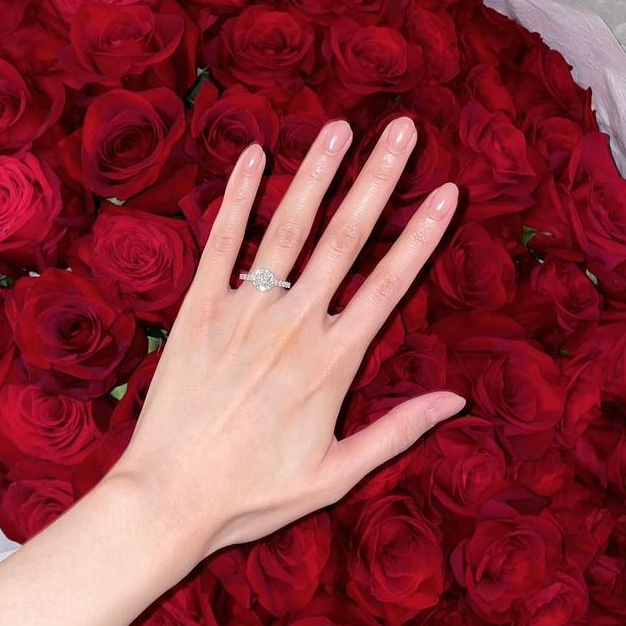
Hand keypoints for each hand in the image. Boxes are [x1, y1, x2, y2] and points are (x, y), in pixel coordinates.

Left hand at [111, 116, 464, 557]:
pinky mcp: (198, 310)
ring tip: (340, 128)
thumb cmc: (254, 492)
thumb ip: (397, 431)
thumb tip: (456, 399)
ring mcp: (243, 312)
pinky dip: (237, 197)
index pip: (389, 285)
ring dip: (316, 175)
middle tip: (402, 130)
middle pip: (344, 240)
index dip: (422, 235)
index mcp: (332, 364)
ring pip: (287, 230)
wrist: (169, 497)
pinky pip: (221, 242)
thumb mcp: (336, 474)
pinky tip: (253, 154)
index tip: (447, 191)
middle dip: (378, 180)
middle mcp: (293, 327)